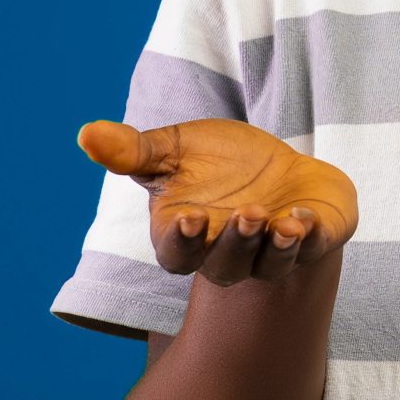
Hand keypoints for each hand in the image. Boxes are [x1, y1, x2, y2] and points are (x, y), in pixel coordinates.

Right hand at [76, 116, 358, 284]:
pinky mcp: (314, 239)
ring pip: (271, 266)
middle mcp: (229, 254)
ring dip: (276, 248)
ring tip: (282, 223)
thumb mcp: (176, 148)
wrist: (279, 167)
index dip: (184, 242)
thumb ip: (134, 150)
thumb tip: (85, 134)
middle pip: (227, 266)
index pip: (178, 254)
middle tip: (247, 215)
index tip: (191, 217)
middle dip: (236, 243)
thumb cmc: (220, 163)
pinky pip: (314, 248)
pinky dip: (313, 236)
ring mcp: (274, 252)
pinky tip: (307, 216)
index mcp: (189, 236)